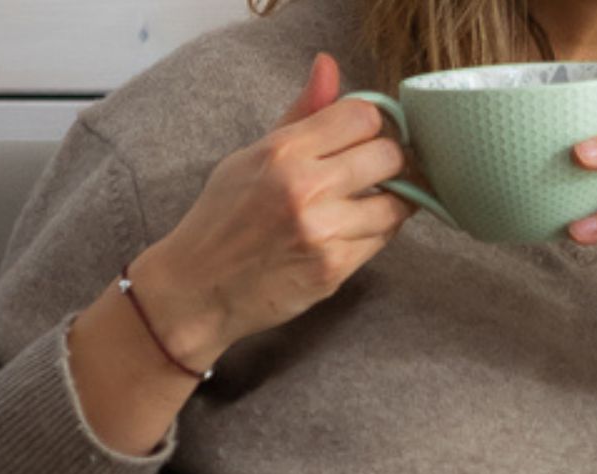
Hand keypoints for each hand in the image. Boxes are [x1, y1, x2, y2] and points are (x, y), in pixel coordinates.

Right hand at [134, 52, 419, 365]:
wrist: (200, 286)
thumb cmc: (225, 216)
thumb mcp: (253, 155)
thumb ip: (301, 113)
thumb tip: (329, 65)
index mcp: (283, 150)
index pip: (363, 116)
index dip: (374, 125)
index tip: (369, 137)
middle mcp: (305, 187)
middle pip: (389, 156)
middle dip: (391, 162)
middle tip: (379, 172)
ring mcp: (322, 231)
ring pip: (396, 204)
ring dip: (390, 203)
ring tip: (366, 204)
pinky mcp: (334, 269)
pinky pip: (381, 241)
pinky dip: (375, 234)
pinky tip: (351, 232)